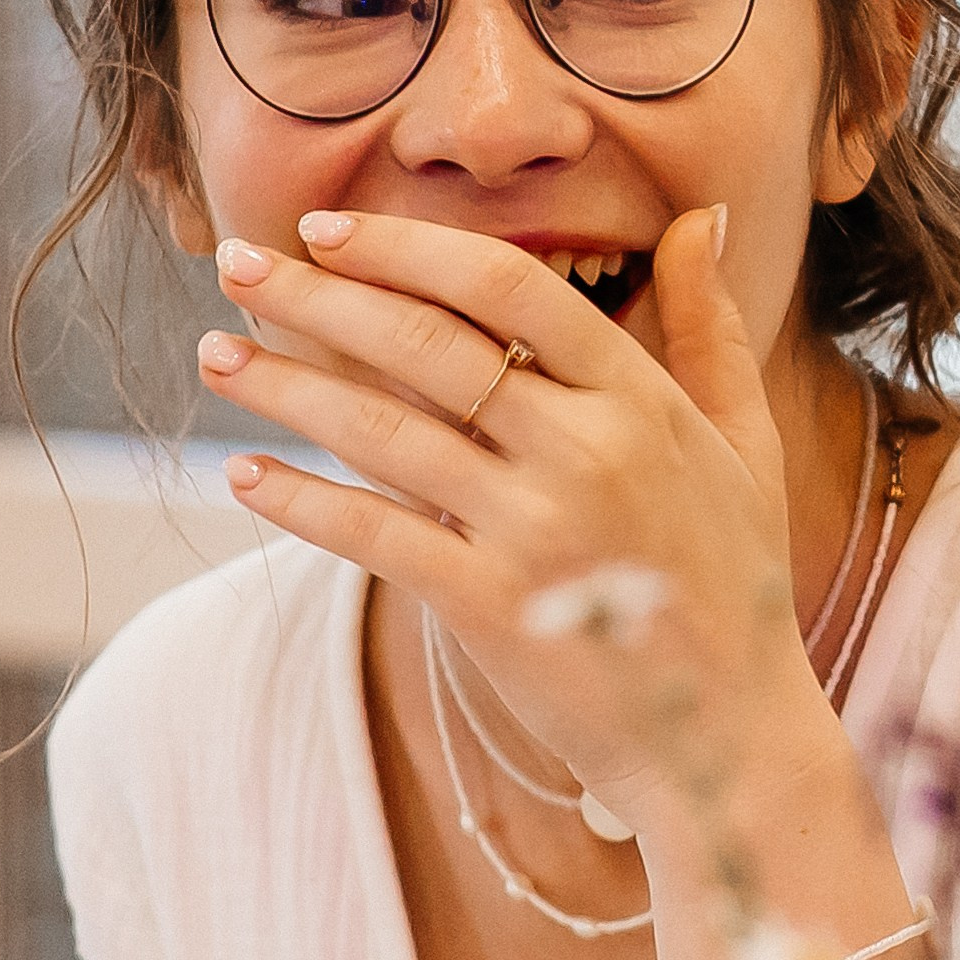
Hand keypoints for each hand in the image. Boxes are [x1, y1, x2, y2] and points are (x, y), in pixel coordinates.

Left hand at [198, 206, 826, 841]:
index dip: (407, 248)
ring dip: (284, 386)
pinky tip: (245, 473)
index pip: (506, 285)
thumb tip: (703, 215)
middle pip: (424, 342)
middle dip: (317, 295)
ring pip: (381, 431)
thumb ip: (712, 327)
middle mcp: (585, 452)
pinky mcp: (491, 608)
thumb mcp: (746, 444)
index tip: (327, 227)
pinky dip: (301, 501)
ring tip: (214, 353)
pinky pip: (374, 535)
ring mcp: (535, 531)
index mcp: (639, 400)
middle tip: (236, 262)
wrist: (730, 744)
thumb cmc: (733, 586)